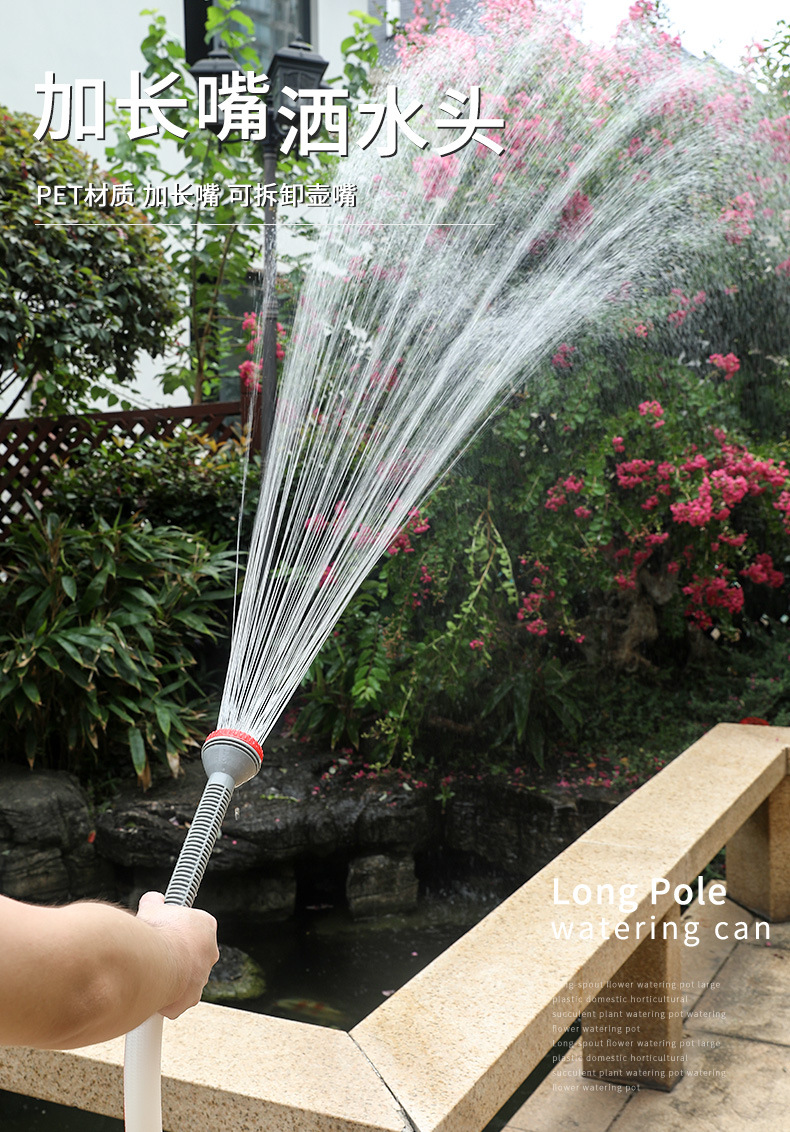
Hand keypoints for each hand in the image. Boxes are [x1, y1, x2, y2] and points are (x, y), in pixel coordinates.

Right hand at [135, 891, 218, 1018]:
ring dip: (172, 975)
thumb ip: (154, 901)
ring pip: (186, 977)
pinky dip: (166, 996)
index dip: (176, 927)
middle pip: (192, 953)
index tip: (166, 928)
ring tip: (152, 971)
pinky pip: (178, 998)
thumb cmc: (157, 933)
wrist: (154, 963)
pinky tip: (153, 989)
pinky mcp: (190, 997)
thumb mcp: (152, 908)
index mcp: (206, 926)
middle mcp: (209, 953)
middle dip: (176, 953)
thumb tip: (153, 899)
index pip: (195, 926)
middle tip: (157, 951)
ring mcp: (202, 977)